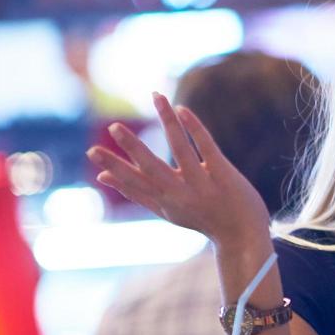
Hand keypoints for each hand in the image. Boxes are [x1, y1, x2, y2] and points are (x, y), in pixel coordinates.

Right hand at [88, 92, 271, 247]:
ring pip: (181, 148)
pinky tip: (182, 110)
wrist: (243, 236)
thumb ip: (135, 192)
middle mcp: (181, 194)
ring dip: (168, 121)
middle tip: (114, 126)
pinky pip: (207, 147)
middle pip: (152, 168)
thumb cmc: (200, 218)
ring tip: (156, 97)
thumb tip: (100, 176)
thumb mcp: (165, 210)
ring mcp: (203, 184)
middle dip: (133, 148)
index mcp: (163, 201)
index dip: (113, 167)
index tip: (92, 151)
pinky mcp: (224, 175)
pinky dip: (194, 127)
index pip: (133, 183)